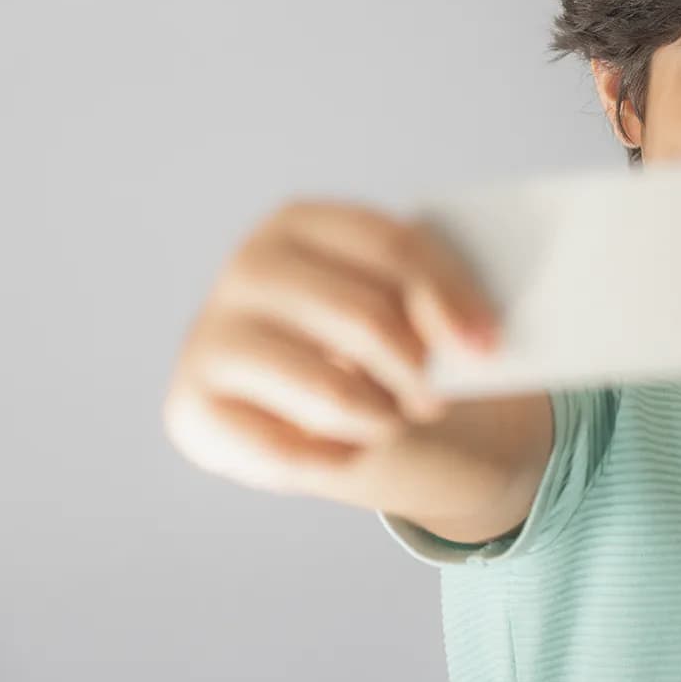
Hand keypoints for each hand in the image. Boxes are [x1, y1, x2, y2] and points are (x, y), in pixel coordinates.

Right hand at [162, 197, 500, 497]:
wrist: (304, 403)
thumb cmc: (370, 342)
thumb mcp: (405, 308)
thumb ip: (435, 308)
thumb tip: (479, 345)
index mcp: (301, 222)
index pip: (393, 248)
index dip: (450, 297)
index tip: (488, 345)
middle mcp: (249, 268)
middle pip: (364, 318)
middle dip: (418, 369)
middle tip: (436, 399)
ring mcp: (212, 335)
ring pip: (330, 392)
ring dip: (382, 420)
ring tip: (392, 420)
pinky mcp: (192, 406)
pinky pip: (289, 451)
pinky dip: (336, 459)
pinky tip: (346, 450)